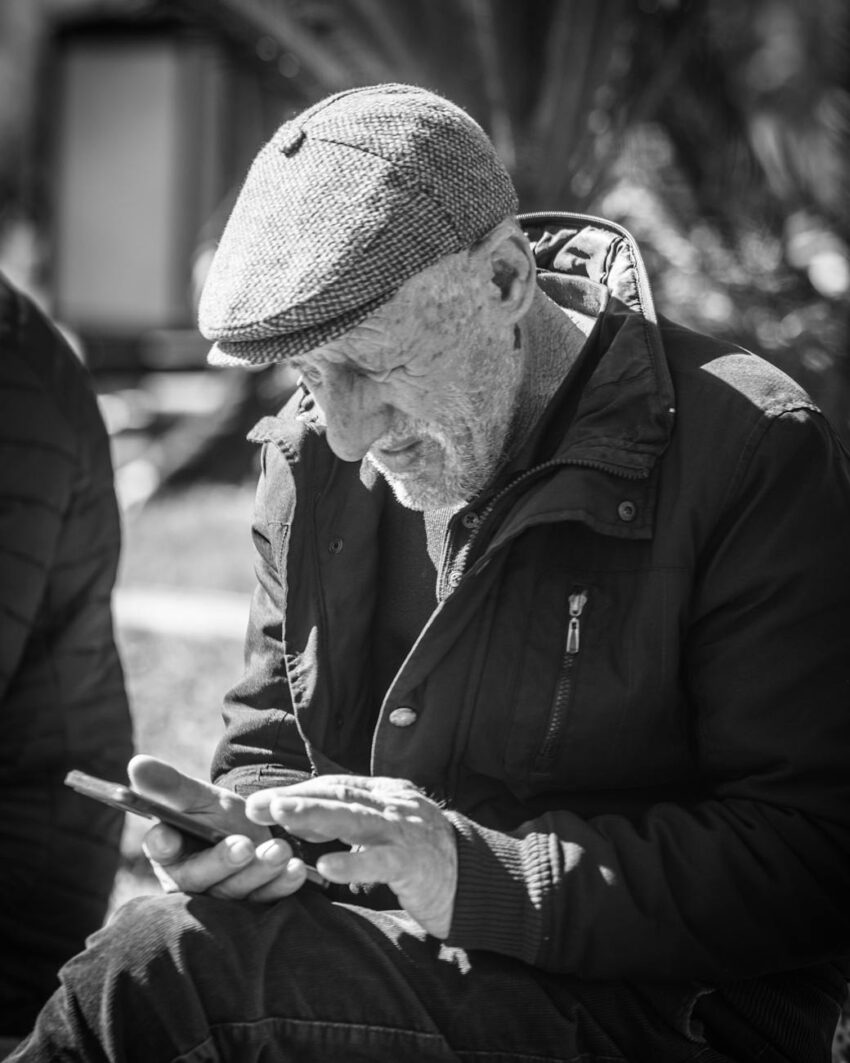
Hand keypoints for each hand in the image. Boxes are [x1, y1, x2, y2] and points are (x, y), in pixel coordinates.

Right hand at [129, 755, 312, 901]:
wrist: (258, 831)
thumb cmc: (217, 816)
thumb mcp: (198, 798)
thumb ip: (170, 785)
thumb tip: (135, 762)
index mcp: (169, 851)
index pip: (161, 849)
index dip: (164, 844)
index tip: (169, 838)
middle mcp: (190, 880)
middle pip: (201, 876)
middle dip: (222, 860)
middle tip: (244, 845)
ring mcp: (222, 898)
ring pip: (237, 889)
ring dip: (259, 870)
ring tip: (280, 850)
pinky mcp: (252, 910)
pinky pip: (267, 899)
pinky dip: (283, 885)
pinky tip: (296, 870)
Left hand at [246, 775, 457, 936]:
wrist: (480, 882)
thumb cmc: (427, 859)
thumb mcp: (388, 831)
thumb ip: (353, 824)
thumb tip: (302, 821)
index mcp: (386, 795)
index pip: (336, 787)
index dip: (299, 793)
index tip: (260, 803)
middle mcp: (394, 805)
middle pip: (339, 795)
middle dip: (296, 798)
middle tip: (256, 805)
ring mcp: (406, 831)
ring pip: (354, 817)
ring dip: (314, 814)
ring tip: (281, 815)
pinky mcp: (416, 863)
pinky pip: (381, 861)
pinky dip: (353, 862)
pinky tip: (326, 868)